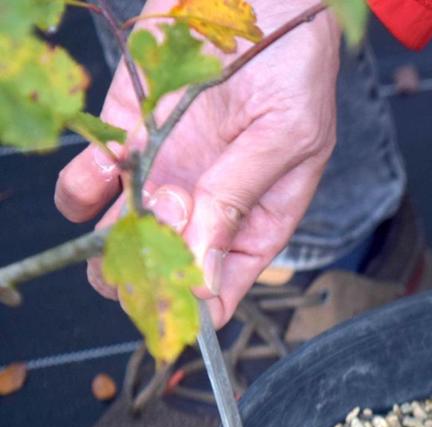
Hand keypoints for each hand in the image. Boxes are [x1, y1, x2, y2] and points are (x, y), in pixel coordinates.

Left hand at [55, 0, 340, 327]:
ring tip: (130, 204)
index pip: (226, 283)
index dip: (200, 304)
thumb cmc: (293, 58)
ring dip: (114, 235)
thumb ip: (238, 199)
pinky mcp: (126, 133)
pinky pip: (91, 179)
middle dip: (149, 269)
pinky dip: (82, 186)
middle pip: (168, 267)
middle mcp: (209, 201)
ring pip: (123, 234)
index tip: (177, 307)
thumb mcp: (285, 135)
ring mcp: (166, 169)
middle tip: (147, 245)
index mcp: (261, 213)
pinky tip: (100, 169)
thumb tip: (206, 280)